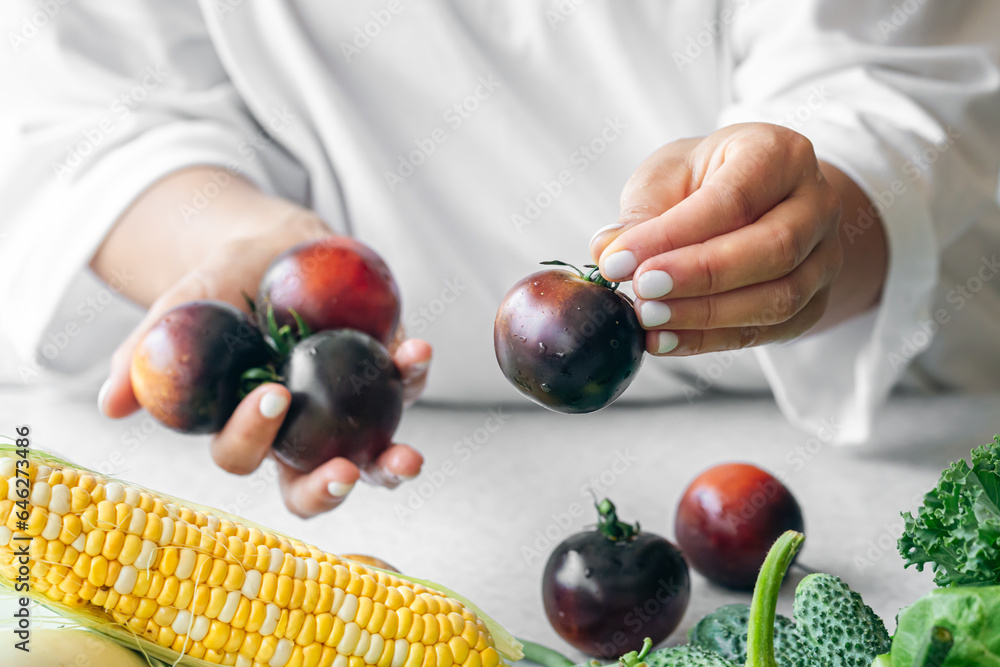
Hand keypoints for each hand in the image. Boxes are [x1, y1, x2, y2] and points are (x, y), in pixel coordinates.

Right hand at [98, 213, 429, 517]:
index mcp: (245, 424)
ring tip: (407, 459)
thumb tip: (110, 406)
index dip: (251, 439)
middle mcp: (299, 431)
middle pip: (309, 483)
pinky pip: (405, 386)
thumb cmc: (220, 283)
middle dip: (326, 490)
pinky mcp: (387, 380)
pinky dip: (414, 373)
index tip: (269, 396)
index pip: (241, 453)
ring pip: (370, 457)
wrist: (273, 245)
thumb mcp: (184, 303)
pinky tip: (416, 350)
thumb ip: (148, 351)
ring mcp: (349, 412)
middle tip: (342, 473)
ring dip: (390, 465)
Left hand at [590, 123, 844, 355]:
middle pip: (772, 250)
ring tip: (649, 318)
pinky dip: (710, 341)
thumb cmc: (704, 180)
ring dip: (705, 316)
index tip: (619, 260)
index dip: (674, 235)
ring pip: (779, 298)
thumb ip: (641, 212)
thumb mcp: (667, 176)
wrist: (755, 202)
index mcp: (781, 154)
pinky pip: (767, 331)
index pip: (734, 199)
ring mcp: (825, 257)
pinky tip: (665, 340)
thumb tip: (607, 249)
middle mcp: (817, 203)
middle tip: (641, 291)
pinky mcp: (813, 304)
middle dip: (699, 277)